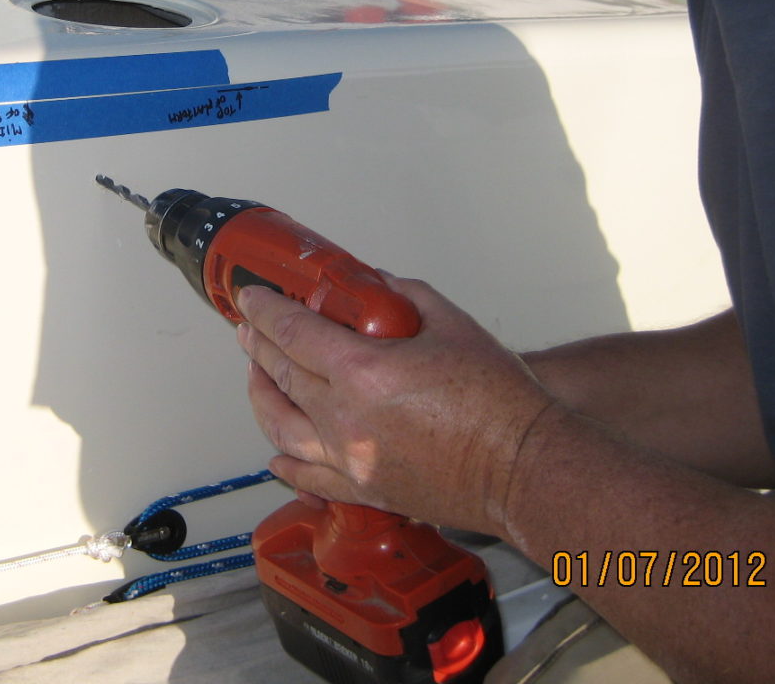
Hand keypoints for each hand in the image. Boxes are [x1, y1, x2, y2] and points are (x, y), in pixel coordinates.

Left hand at [236, 279, 555, 537]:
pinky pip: (310, 477)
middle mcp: (346, 419)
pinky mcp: (366, 490)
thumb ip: (404, 297)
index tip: (250, 299)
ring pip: (282, 428)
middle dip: (258, 347)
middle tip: (249, 329)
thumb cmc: (500, 401)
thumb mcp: (452, 324)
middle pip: (281, 375)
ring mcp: (351, 460)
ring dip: (262, 398)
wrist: (525, 466)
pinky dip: (286, 463)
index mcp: (364, 372)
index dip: (264, 312)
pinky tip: (277, 453)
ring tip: (257, 378)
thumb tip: (375, 285)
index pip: (292, 333)